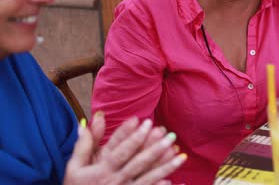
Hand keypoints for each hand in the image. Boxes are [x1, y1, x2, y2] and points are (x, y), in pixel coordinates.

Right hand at [64, 114, 185, 184]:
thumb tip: (85, 122)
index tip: (147, 122)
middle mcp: (115, 180)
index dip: (134, 136)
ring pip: (148, 178)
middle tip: (169, 134)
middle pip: (138, 162)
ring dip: (165, 167)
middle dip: (155, 147)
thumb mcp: (74, 168)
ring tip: (181, 155)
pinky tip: (173, 181)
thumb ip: (83, 145)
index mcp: (102, 169)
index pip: (121, 150)